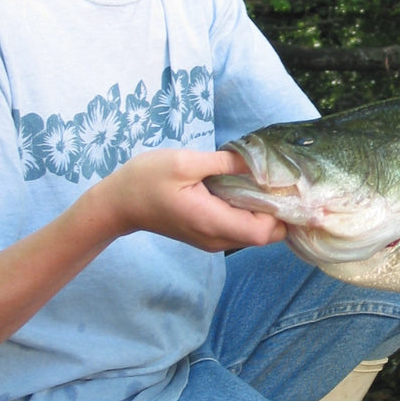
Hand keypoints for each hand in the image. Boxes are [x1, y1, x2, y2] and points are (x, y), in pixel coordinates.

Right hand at [96, 147, 286, 252]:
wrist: (118, 203)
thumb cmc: (146, 179)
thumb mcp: (185, 162)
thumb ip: (224, 163)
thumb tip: (258, 161)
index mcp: (212, 221)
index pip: (264, 231)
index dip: (280, 211)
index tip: (282, 184)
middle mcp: (216, 238)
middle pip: (265, 236)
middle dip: (277, 211)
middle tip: (275, 178)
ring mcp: (212, 240)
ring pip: (254, 235)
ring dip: (264, 211)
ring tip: (260, 180)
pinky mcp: (208, 235)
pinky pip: (240, 230)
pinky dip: (249, 213)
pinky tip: (244, 189)